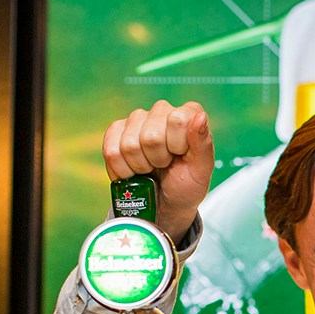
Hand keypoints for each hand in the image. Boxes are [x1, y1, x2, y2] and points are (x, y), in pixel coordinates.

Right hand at [102, 100, 213, 243]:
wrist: (165, 202)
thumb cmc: (186, 184)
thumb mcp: (202, 170)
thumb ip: (203, 143)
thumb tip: (200, 116)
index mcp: (188, 114)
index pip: (177, 120)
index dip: (177, 146)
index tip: (181, 156)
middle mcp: (161, 110)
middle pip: (150, 136)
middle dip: (158, 160)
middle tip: (165, 165)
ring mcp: (137, 119)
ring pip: (129, 145)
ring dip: (141, 166)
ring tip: (151, 168)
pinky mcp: (116, 131)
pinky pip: (111, 152)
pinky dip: (123, 170)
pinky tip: (135, 171)